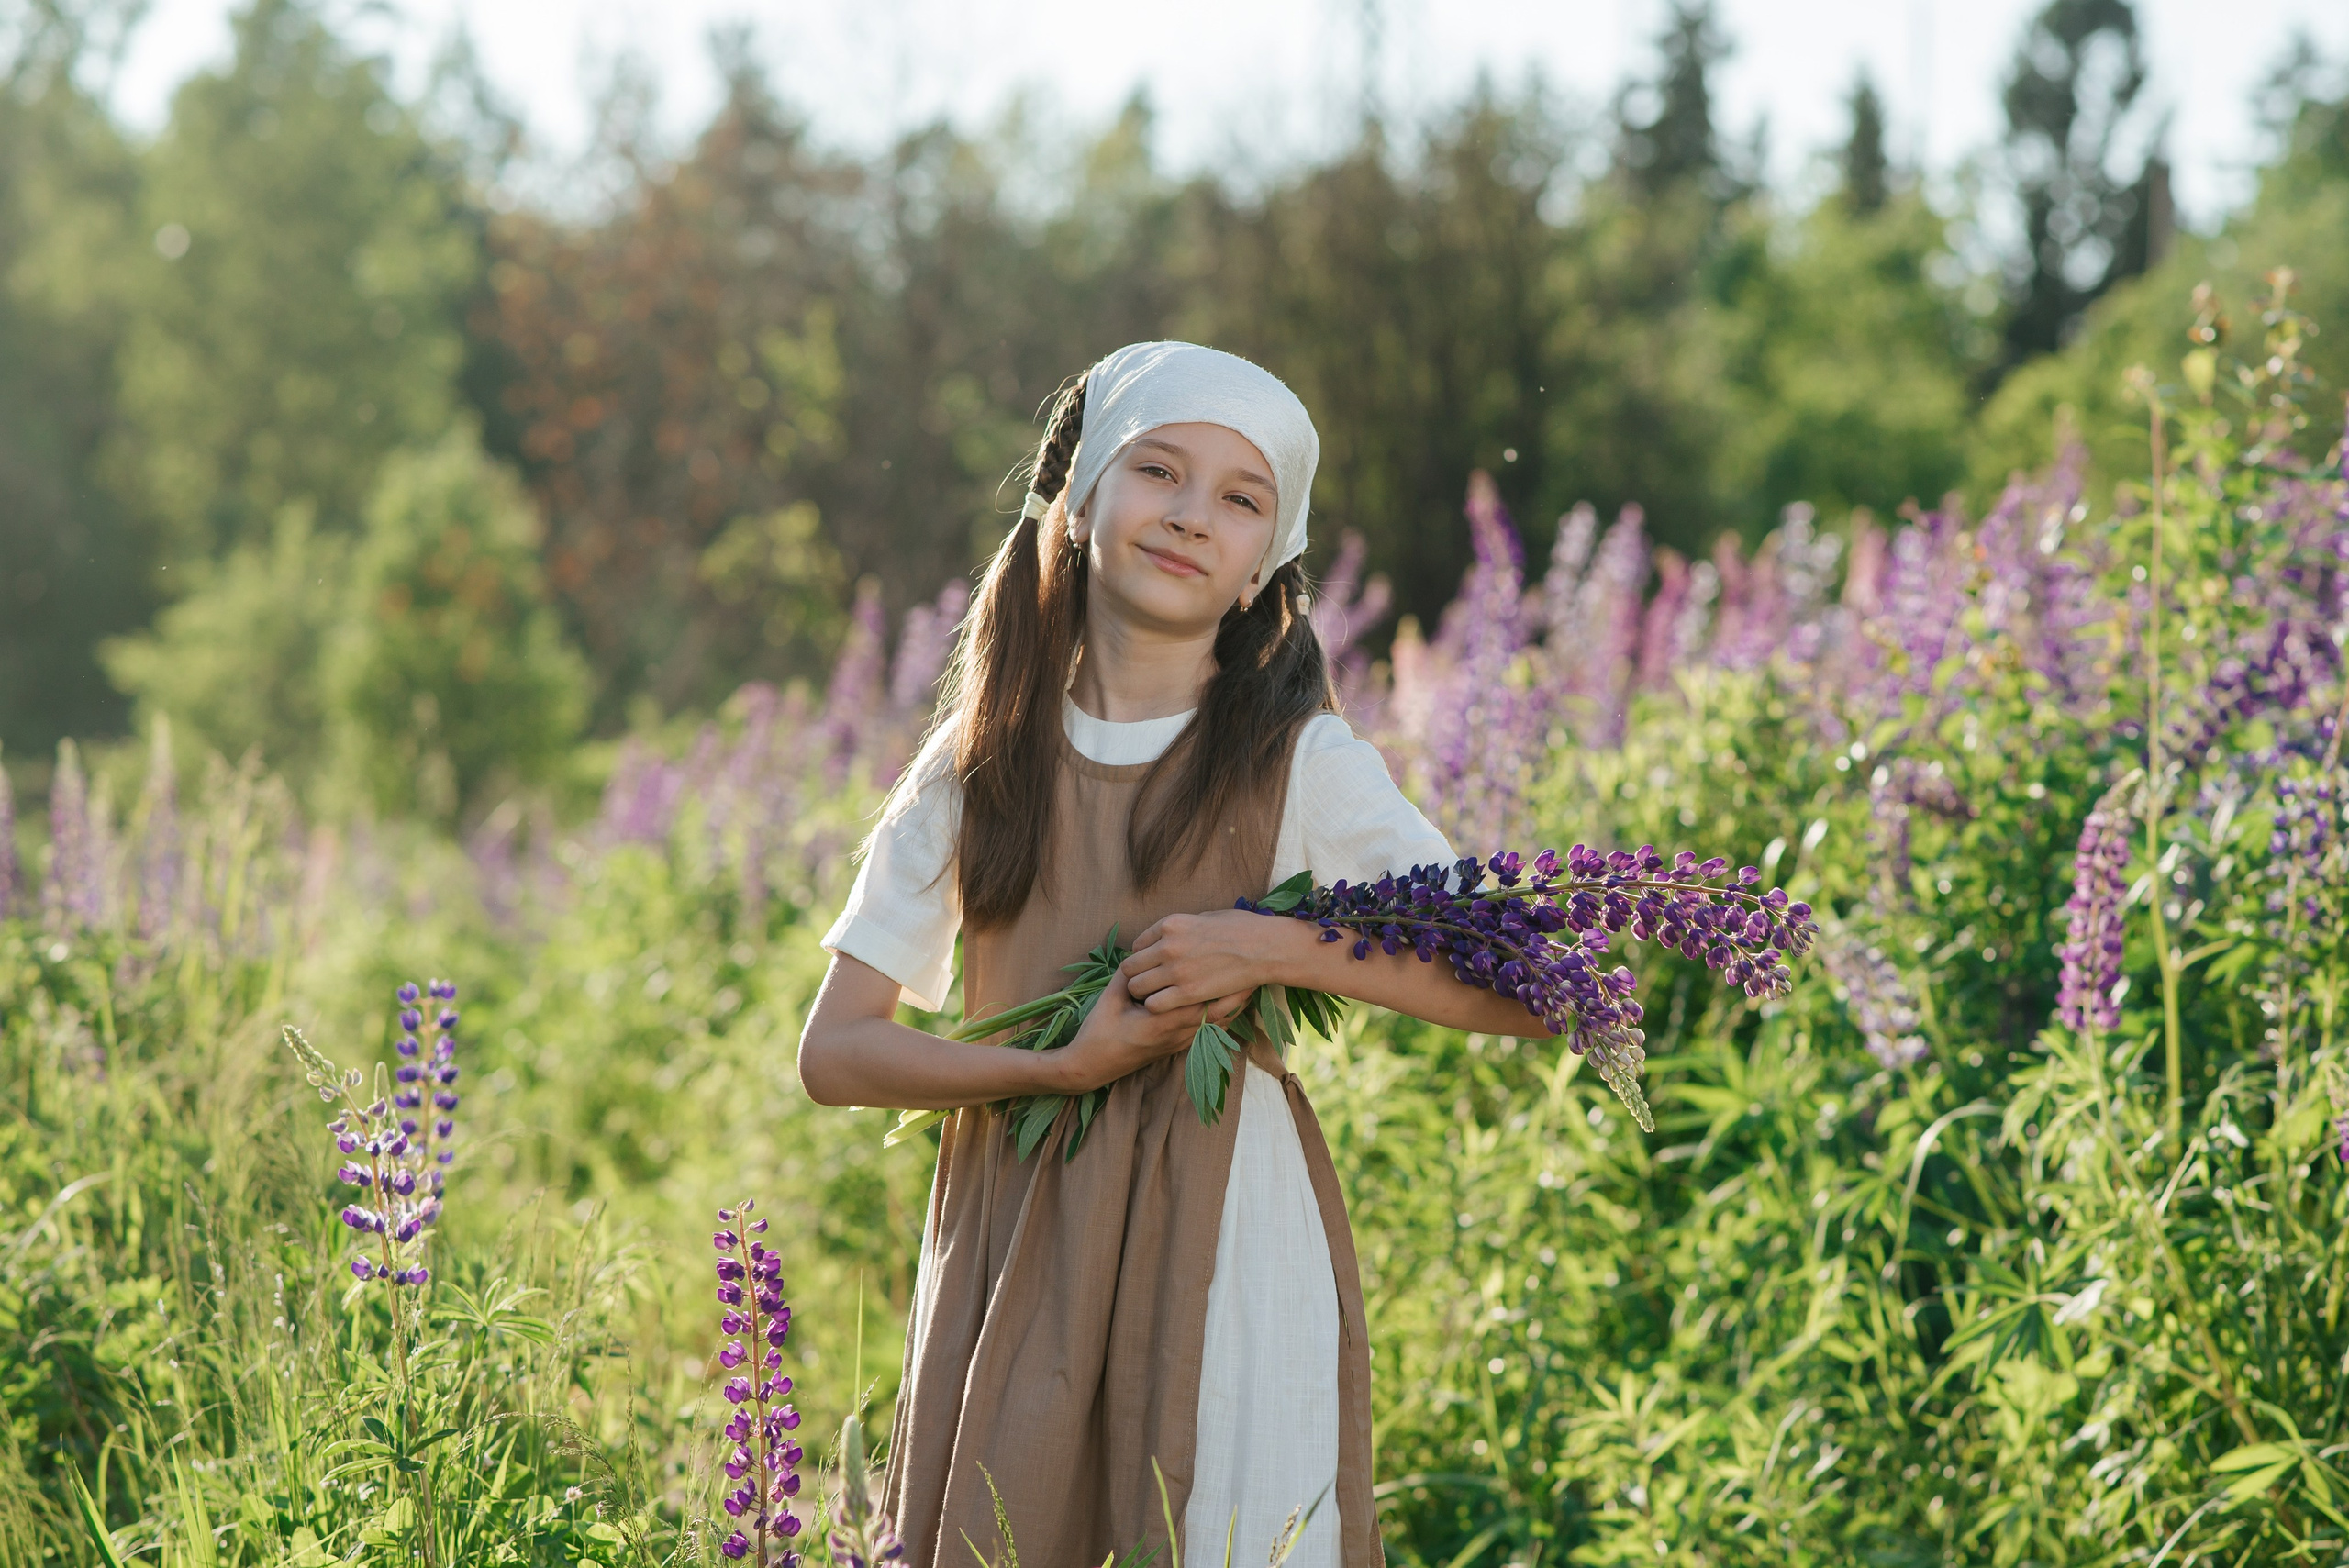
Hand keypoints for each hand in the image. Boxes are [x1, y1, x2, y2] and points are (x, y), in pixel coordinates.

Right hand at [1049, 967, 1249, 1094]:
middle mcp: (1174, 1036)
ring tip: (1248, 986)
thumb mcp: (1110, 999)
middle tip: (1253, 975)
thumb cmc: (1099, 1032)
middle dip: (1236, 996)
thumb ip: (1130, 975)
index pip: (1199, 1003)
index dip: (1221, 986)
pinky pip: (1207, 1033)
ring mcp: (1177, 1044)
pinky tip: (1230, 1004)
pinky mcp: (1176, 1047)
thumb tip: (1145, 952)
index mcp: (1159, 1022)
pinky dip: (1221, 1018)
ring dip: (1232, 1007)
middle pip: (1217, 1016)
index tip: (1236, 966)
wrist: (1093, 1066)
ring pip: (1215, 1026)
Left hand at [1122, 909, 1287, 1013]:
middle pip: (1130, 967)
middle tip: (1151, 985)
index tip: (1154, 966)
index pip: (1137, 945)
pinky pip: (1153, 1004)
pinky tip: (1171, 1006)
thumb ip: (1183, 928)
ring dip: (1144, 994)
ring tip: (1159, 997)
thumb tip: (1173, 936)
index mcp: (1171, 923)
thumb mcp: (1206, 917)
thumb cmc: (1242, 928)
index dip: (1144, 958)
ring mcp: (1176, 969)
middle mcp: (1167, 945)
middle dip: (1138, 976)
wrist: (1265, 947)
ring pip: (1136, 987)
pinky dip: (1157, 1007)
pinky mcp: (1187, 992)